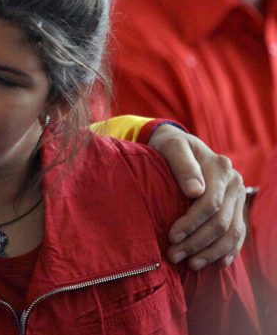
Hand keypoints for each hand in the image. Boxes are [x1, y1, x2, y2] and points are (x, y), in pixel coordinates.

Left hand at [147, 124, 245, 269]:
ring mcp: (237, 197)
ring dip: (211, 252)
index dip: (192, 223)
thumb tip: (195, 191)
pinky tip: (217, 263)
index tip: (172, 237)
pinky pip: (238, 234)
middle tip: (174, 256)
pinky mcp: (236, 208)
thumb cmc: (170, 146)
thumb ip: (182, 165)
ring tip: (190, 264)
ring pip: (231, 232)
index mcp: (220, 168)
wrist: (178, 145)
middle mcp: (234, 183)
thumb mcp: (172, 147)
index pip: (210, 203)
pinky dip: (228, 250)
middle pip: (221, 222)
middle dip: (197, 242)